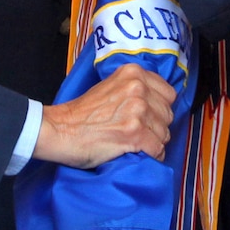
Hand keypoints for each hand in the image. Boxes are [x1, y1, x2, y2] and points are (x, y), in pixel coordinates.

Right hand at [34, 64, 174, 166]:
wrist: (59, 130)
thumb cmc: (82, 113)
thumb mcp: (111, 86)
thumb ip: (134, 89)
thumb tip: (157, 103)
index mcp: (134, 73)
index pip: (169, 93)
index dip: (160, 108)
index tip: (149, 116)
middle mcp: (138, 88)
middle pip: (168, 115)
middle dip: (157, 127)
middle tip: (139, 133)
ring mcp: (137, 111)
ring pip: (165, 134)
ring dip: (153, 142)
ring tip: (134, 143)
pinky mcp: (134, 133)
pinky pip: (157, 149)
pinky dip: (150, 155)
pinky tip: (136, 153)